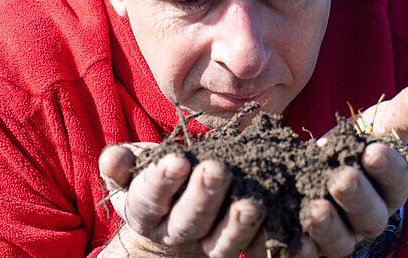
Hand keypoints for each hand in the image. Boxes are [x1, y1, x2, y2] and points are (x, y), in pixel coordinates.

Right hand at [98, 143, 265, 257]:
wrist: (173, 210)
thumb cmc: (151, 177)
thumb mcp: (131, 167)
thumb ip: (120, 163)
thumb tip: (113, 159)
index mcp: (144, 212)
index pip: (150, 198)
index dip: (162, 181)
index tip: (178, 160)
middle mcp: (173, 232)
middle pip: (188, 221)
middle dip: (202, 196)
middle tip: (217, 170)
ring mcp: (205, 245)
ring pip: (221, 243)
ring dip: (238, 226)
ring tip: (252, 203)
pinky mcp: (234, 248)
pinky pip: (253, 249)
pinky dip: (270, 242)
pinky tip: (294, 236)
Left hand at [300, 82, 407, 256]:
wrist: (315, 167)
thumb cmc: (354, 146)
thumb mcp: (376, 125)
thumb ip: (403, 112)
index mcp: (391, 189)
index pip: (398, 182)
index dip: (388, 168)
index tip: (373, 150)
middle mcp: (368, 218)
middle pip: (369, 215)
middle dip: (357, 197)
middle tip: (342, 178)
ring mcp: (340, 235)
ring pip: (340, 240)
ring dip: (328, 226)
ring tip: (316, 208)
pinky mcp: (310, 245)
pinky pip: (308, 253)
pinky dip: (301, 248)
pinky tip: (294, 240)